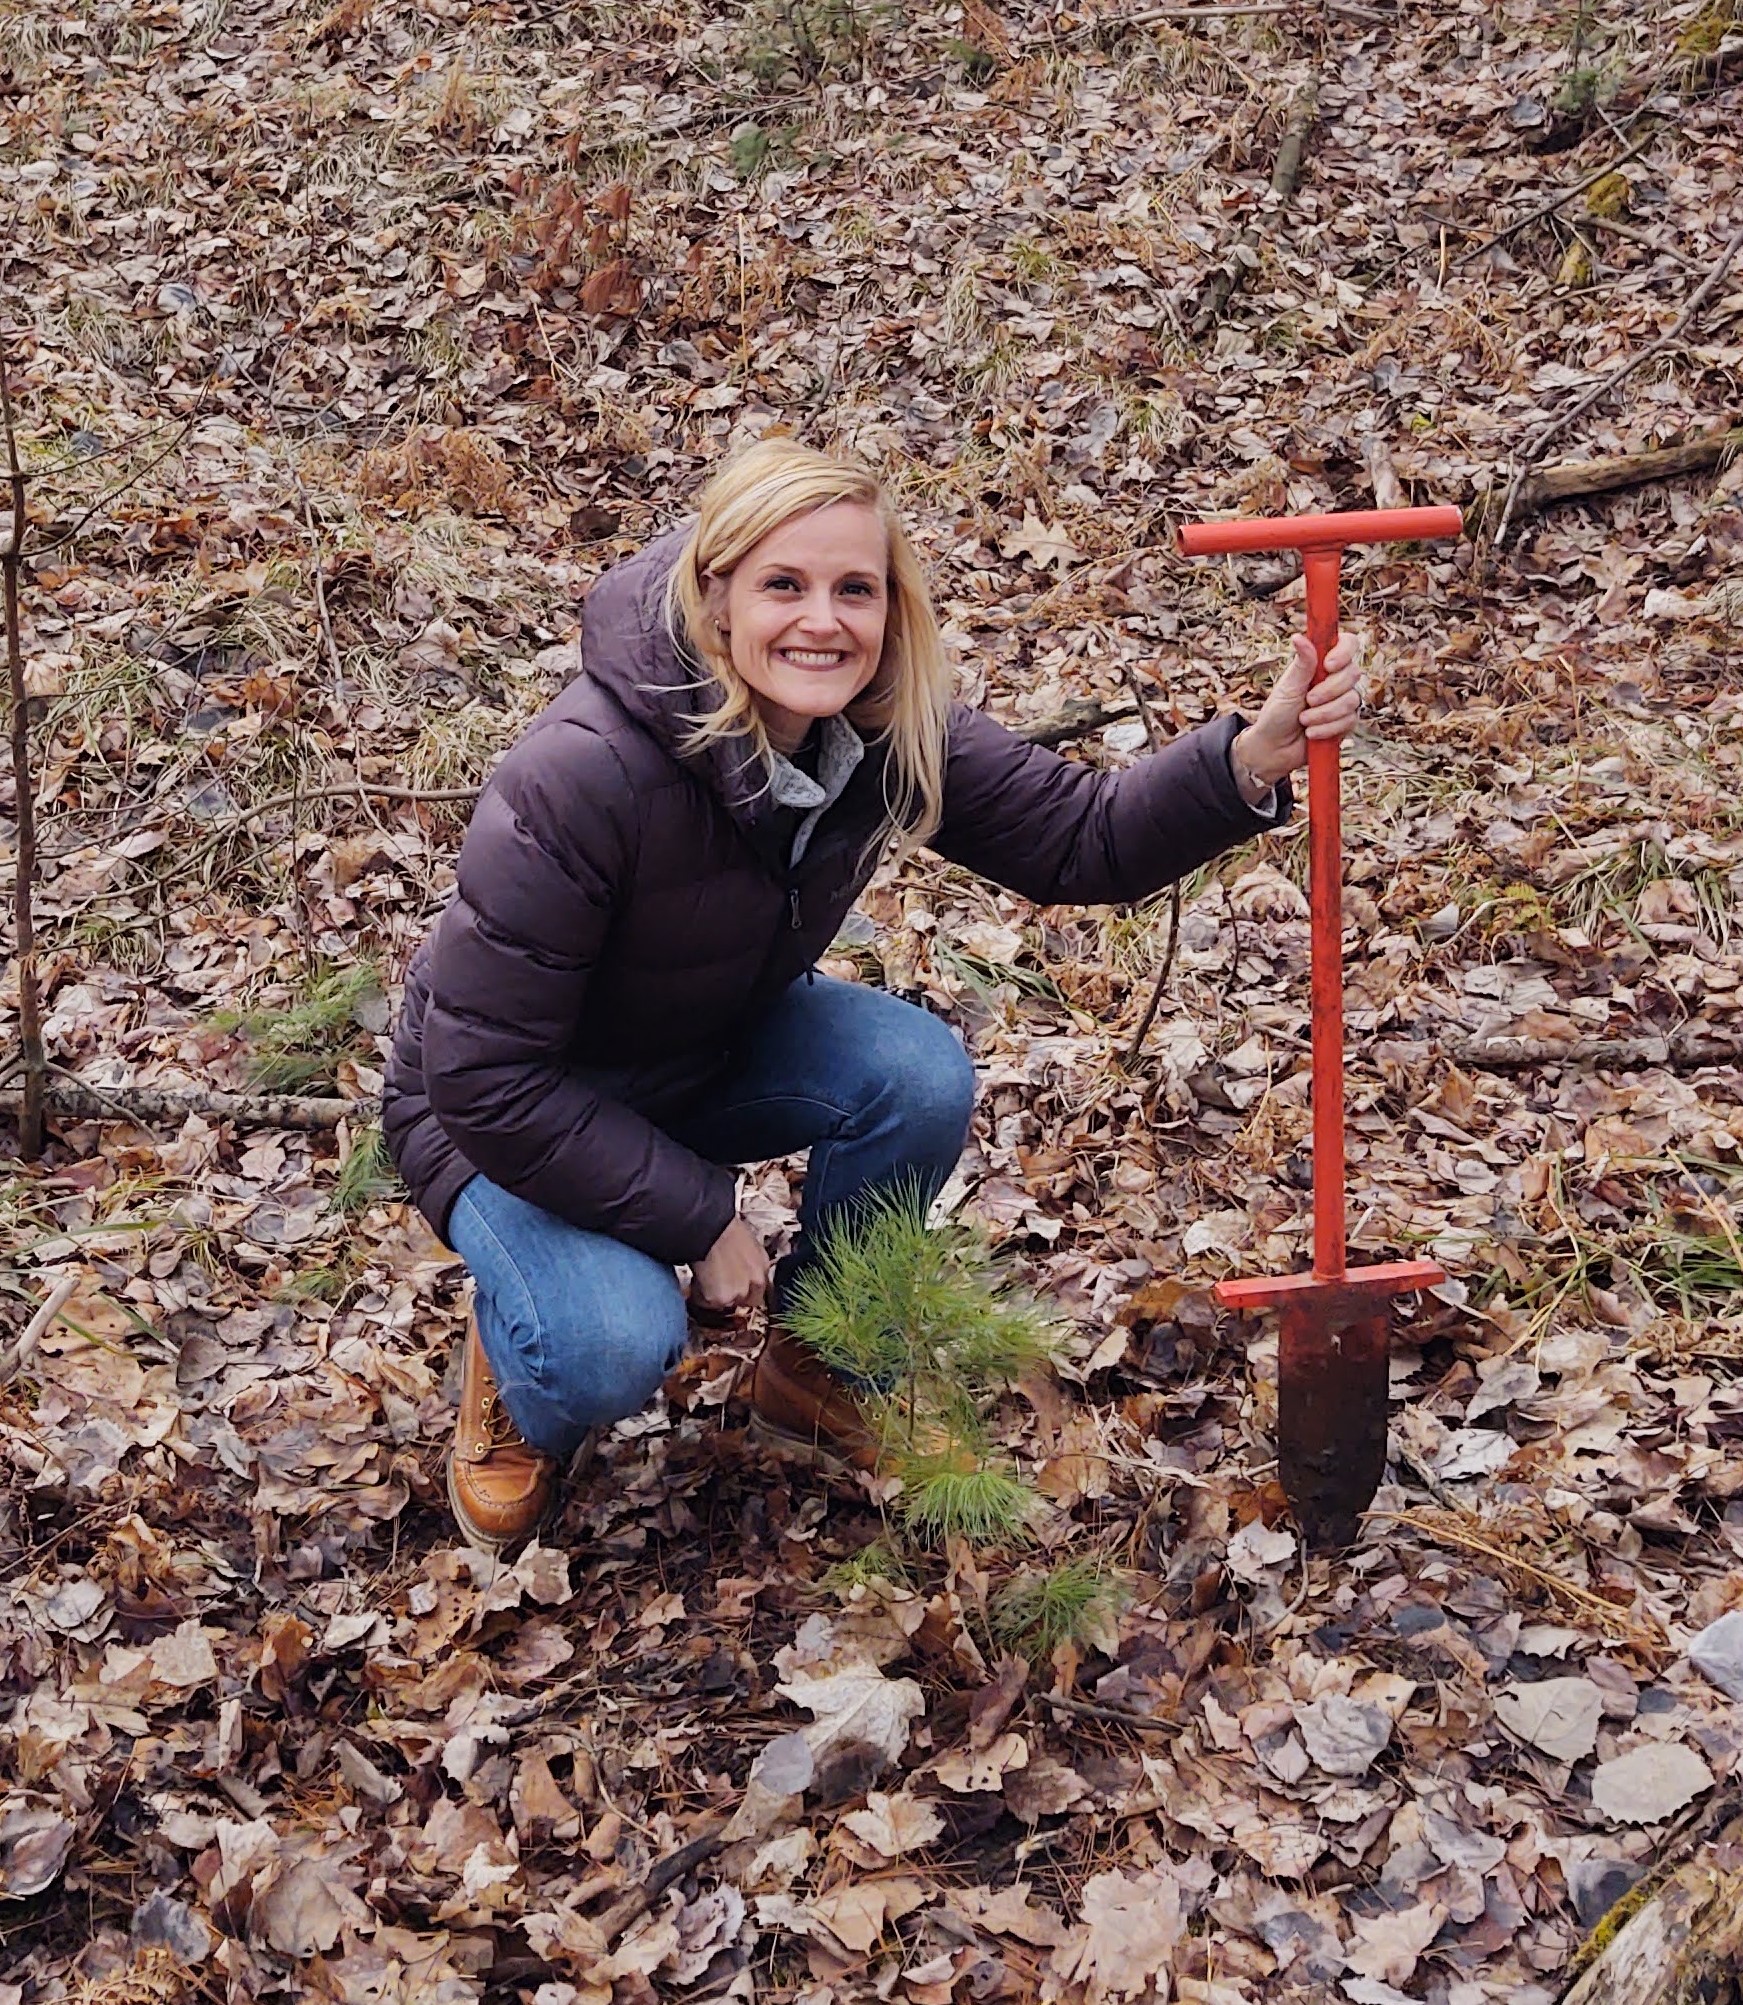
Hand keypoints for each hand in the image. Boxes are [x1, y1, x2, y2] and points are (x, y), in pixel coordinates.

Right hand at [690, 1215, 770, 1312]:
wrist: (708, 1228)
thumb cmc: (721, 1227)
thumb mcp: (746, 1242)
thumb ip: (748, 1261)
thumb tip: (738, 1267)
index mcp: (762, 1265)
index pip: (759, 1288)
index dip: (745, 1288)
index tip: (734, 1285)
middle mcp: (755, 1282)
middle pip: (745, 1300)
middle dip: (732, 1295)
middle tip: (717, 1283)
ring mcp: (738, 1292)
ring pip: (725, 1303)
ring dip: (715, 1295)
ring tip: (705, 1276)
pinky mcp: (720, 1298)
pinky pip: (707, 1302)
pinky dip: (699, 1294)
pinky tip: (697, 1278)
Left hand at [1233, 632, 1363, 794]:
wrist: (1275, 748)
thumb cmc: (1277, 714)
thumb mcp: (1289, 687)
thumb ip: (1302, 663)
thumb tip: (1299, 636)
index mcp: (1321, 663)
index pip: (1348, 643)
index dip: (1344, 652)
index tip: (1328, 665)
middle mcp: (1336, 678)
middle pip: (1353, 672)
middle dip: (1328, 690)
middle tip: (1308, 700)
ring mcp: (1344, 699)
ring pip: (1351, 699)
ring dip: (1324, 713)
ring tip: (1304, 720)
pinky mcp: (1347, 721)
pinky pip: (1349, 720)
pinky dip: (1327, 728)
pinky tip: (1312, 733)